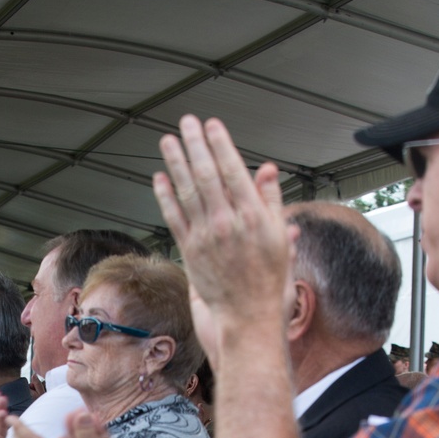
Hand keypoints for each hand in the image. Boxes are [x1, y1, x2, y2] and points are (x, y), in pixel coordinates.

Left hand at [153, 116, 295, 362]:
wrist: (247, 314)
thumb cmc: (269, 276)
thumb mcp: (279, 234)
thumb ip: (270, 199)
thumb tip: (266, 169)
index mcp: (252, 215)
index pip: (232, 170)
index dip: (219, 145)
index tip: (212, 125)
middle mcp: (226, 223)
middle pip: (206, 175)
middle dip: (195, 145)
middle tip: (187, 122)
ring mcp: (205, 237)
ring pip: (187, 192)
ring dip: (176, 163)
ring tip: (168, 141)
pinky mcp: (189, 251)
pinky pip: (174, 218)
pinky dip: (165, 196)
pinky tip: (160, 177)